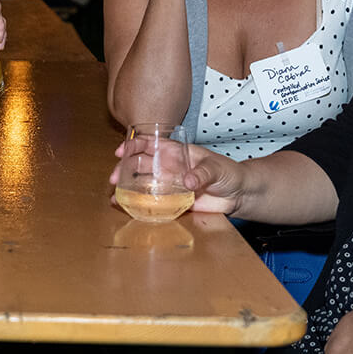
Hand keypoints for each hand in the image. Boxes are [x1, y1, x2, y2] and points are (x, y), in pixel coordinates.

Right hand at [110, 139, 241, 213]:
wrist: (238, 196)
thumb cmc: (229, 174)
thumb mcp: (217, 168)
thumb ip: (203, 173)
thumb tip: (188, 181)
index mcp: (175, 153)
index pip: (149, 144)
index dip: (133, 145)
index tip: (121, 151)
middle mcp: (167, 168)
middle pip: (139, 165)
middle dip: (123, 169)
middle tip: (114, 178)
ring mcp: (168, 185)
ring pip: (141, 184)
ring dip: (127, 188)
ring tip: (115, 197)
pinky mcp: (172, 202)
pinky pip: (152, 203)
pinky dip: (138, 206)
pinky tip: (127, 209)